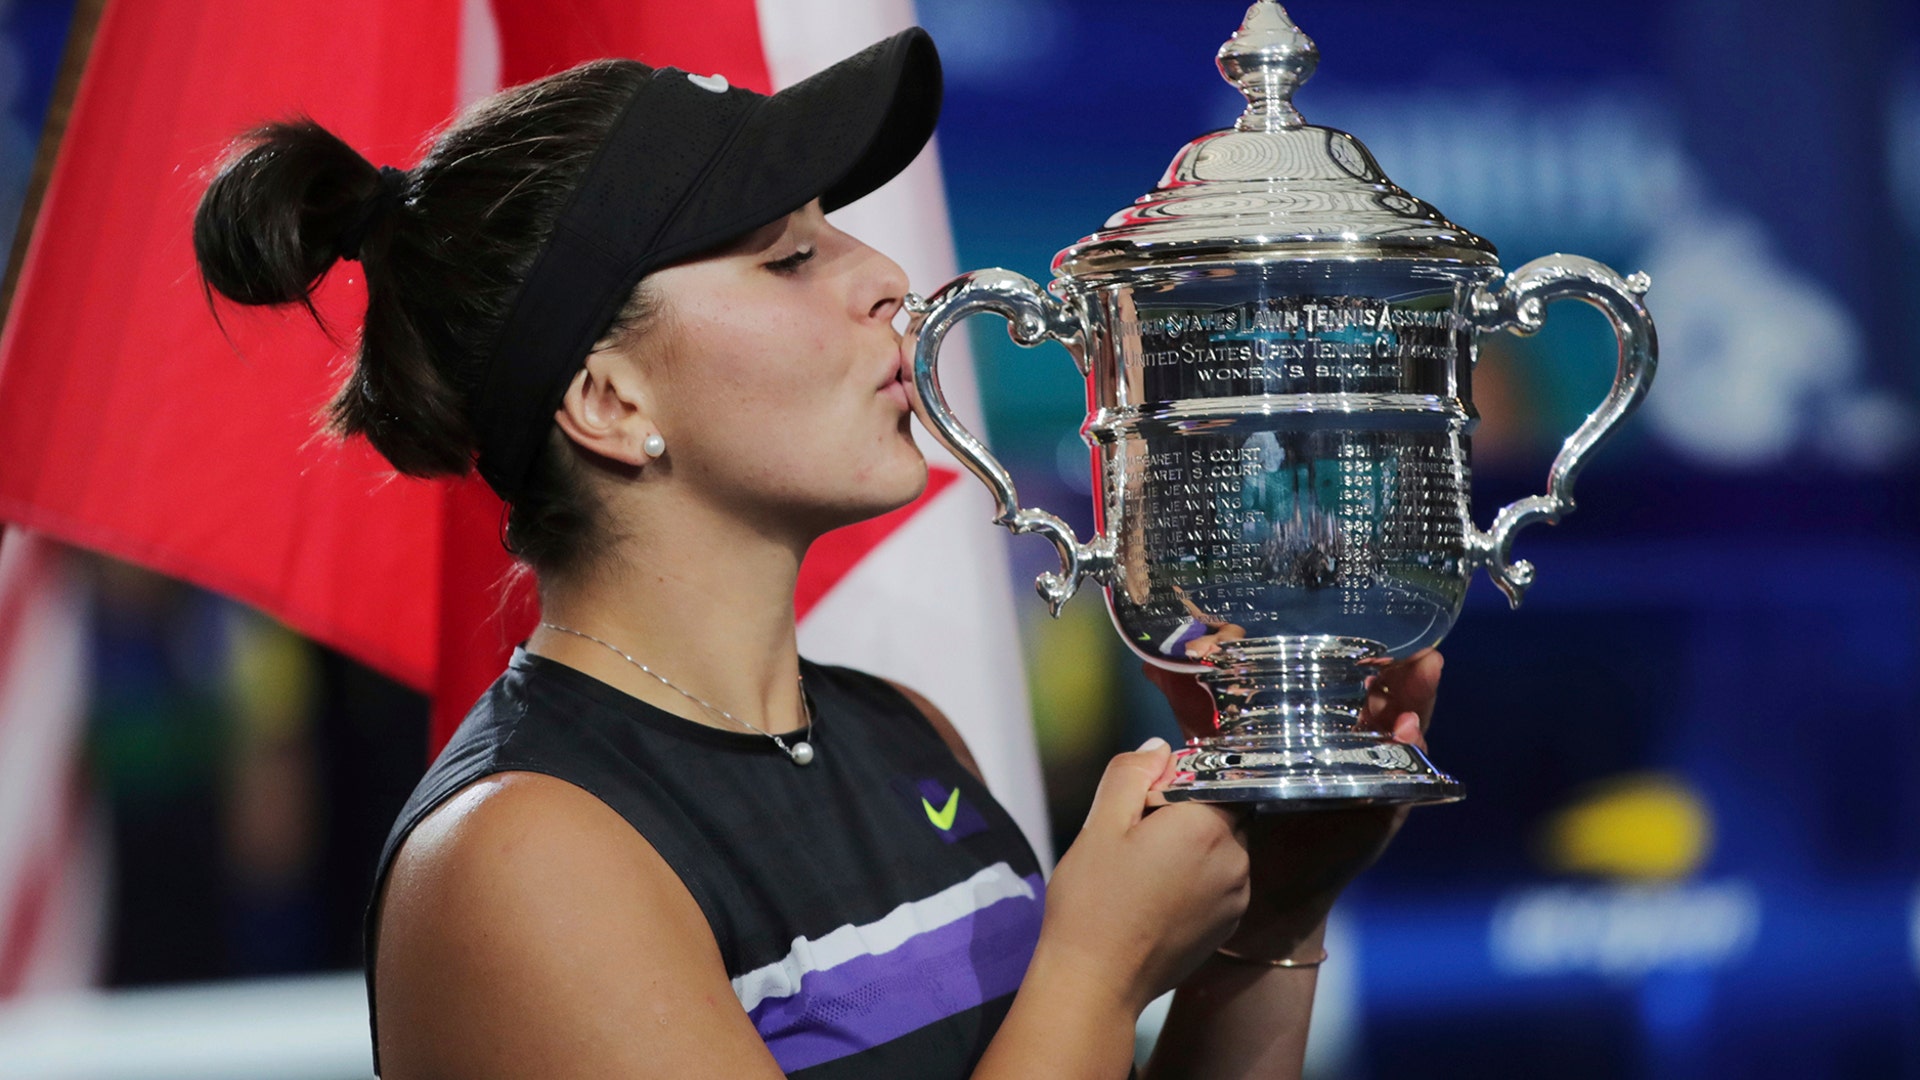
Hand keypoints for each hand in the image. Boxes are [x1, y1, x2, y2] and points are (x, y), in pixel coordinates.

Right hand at [1036, 740, 1251, 1015]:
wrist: (1096, 983)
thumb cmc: (1092, 902)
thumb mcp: (1101, 825)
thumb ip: (1132, 773)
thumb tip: (1160, 747)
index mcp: (1207, 826)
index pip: (1211, 776)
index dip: (1174, 781)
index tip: (1140, 800)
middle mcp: (1235, 859)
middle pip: (1219, 811)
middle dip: (1183, 814)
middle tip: (1134, 839)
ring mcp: (1236, 897)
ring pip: (1220, 848)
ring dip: (1190, 848)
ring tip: (1141, 873)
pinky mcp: (1228, 926)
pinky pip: (1219, 883)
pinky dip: (1194, 880)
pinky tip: (1153, 899)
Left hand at [1140, 649, 1443, 957]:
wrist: (1251, 885)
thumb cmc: (1237, 812)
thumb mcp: (1216, 750)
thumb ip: (1193, 709)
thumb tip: (1155, 662)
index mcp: (1317, 727)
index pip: (1347, 679)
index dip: (1358, 651)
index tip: (1365, 620)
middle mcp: (1349, 747)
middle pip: (1385, 698)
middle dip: (1403, 669)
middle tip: (1417, 642)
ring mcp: (1369, 779)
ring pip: (1404, 733)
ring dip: (1417, 701)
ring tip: (1425, 671)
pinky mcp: (1378, 814)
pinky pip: (1404, 784)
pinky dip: (1411, 756)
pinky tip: (1409, 732)